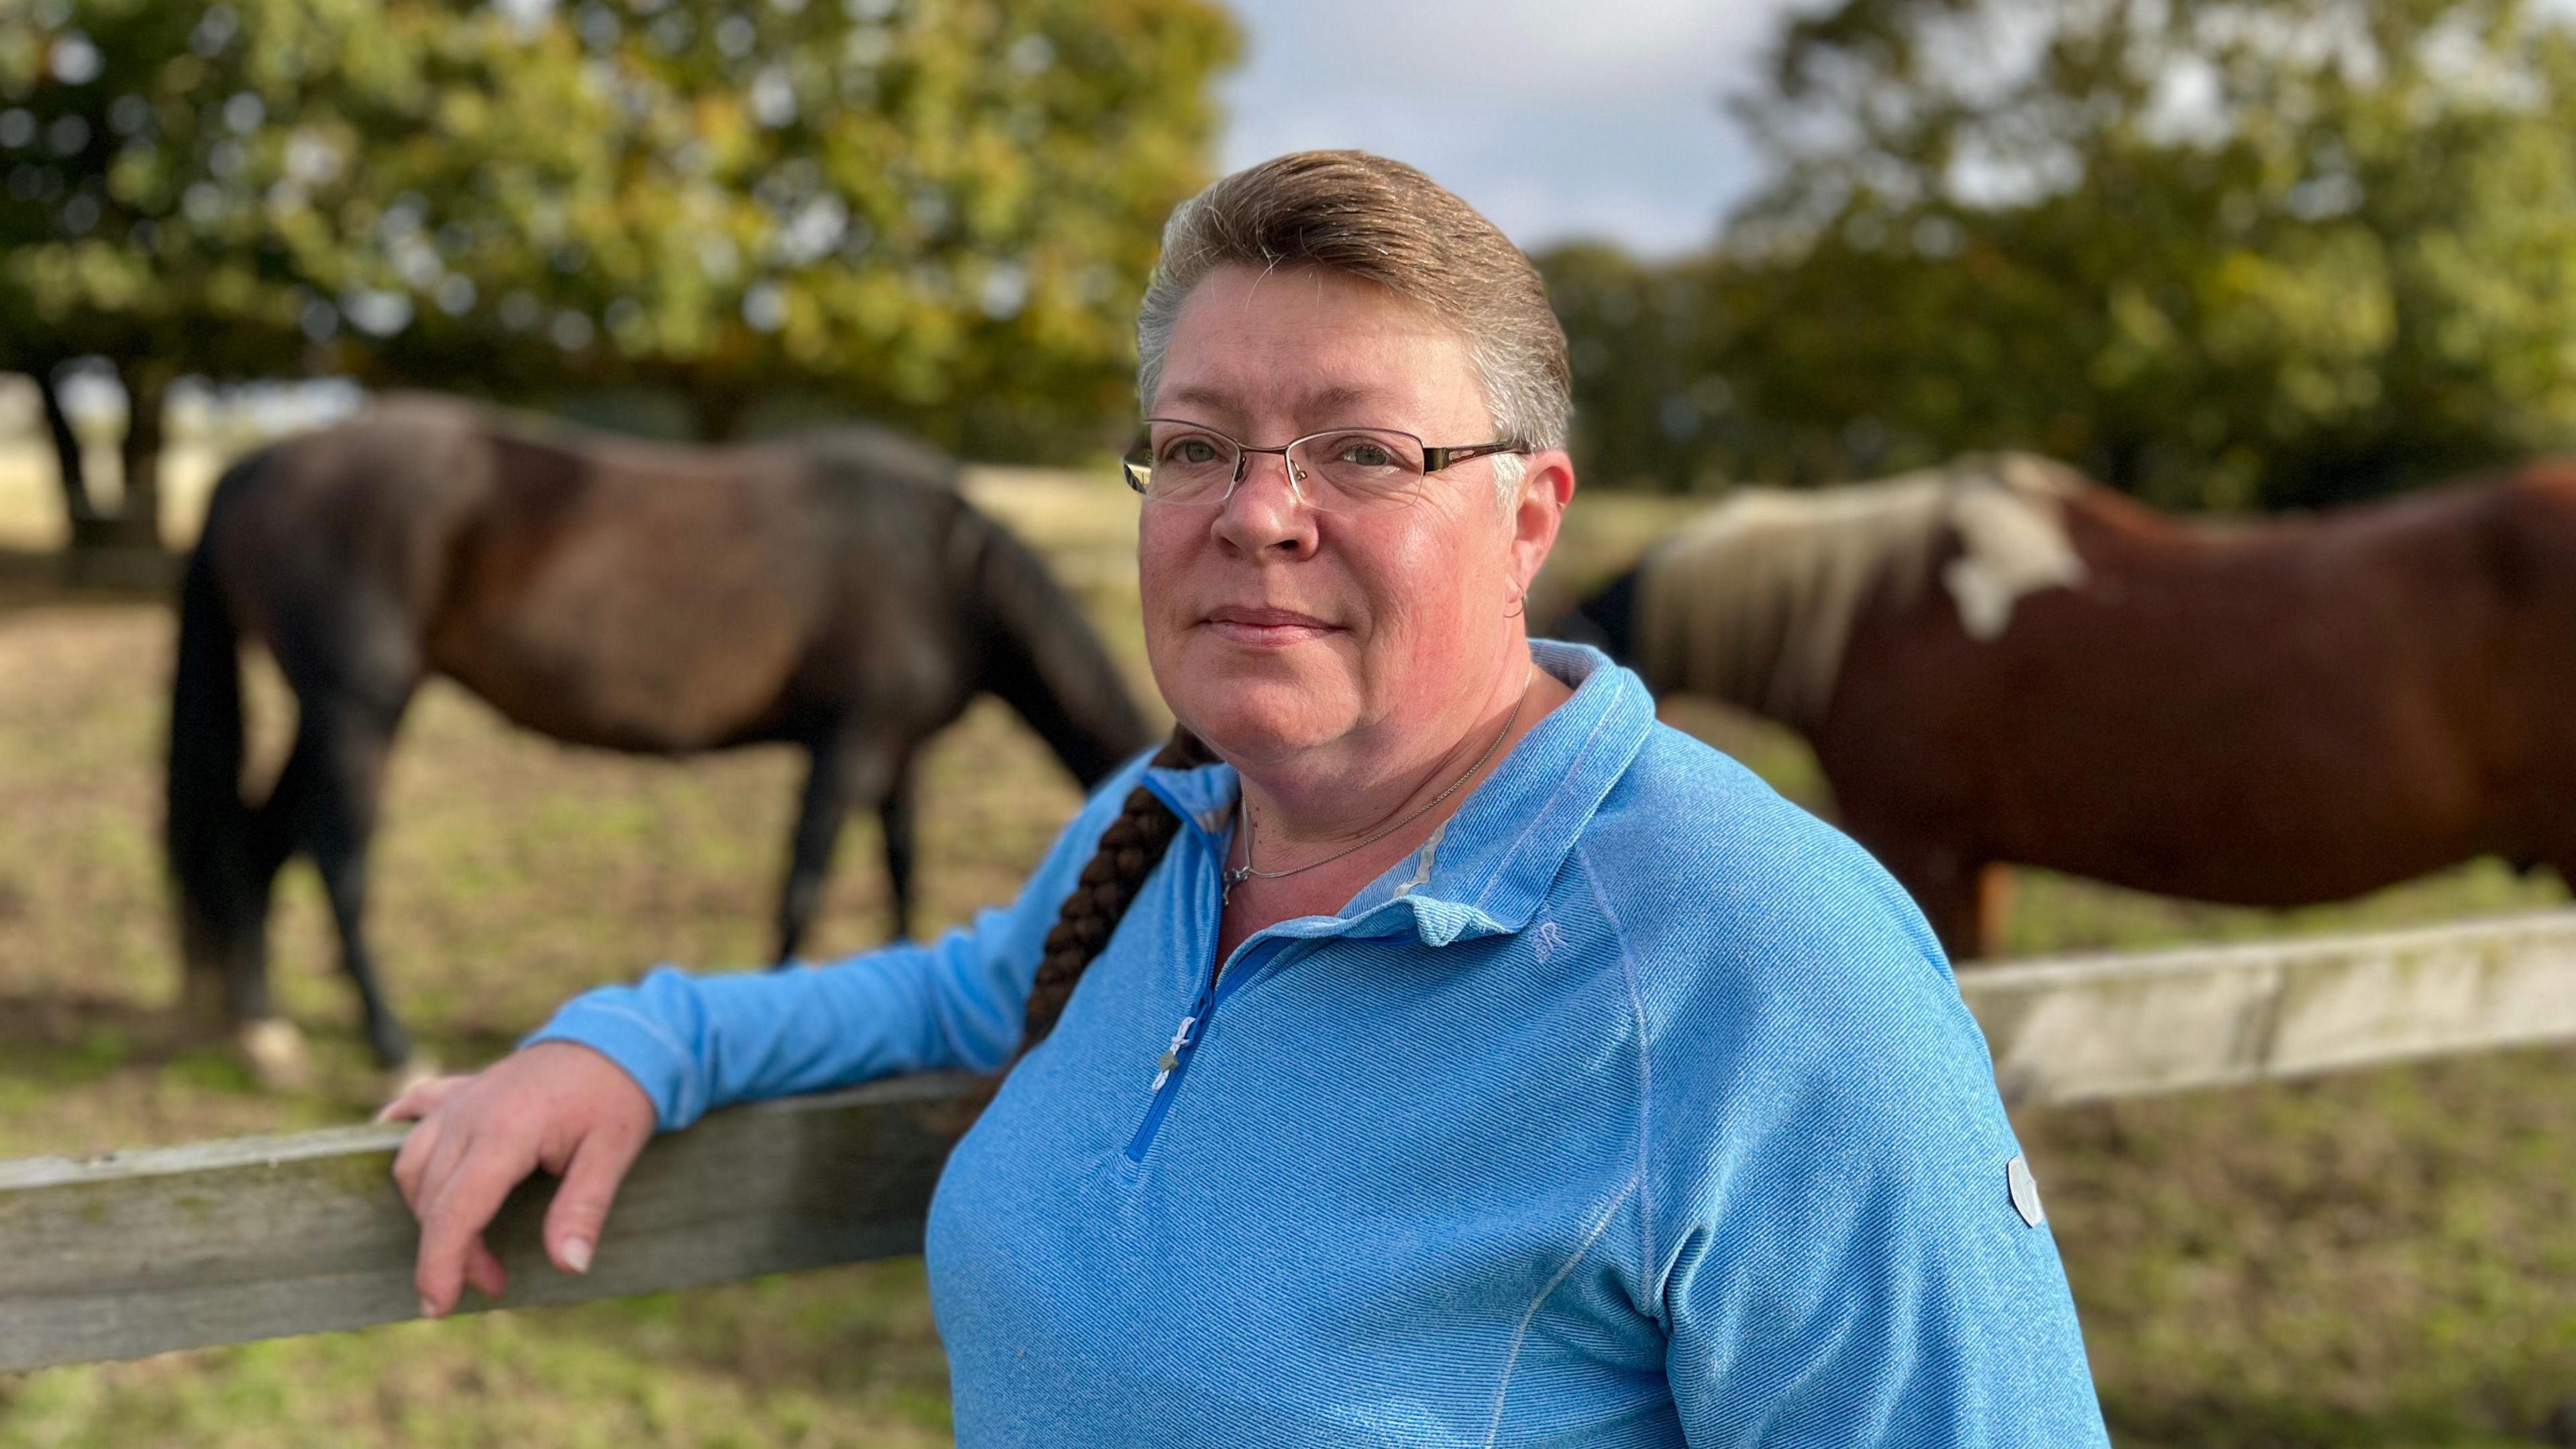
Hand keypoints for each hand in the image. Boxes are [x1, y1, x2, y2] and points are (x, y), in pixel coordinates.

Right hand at [379, 1041, 656, 1318]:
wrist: (616, 1039)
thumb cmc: (616, 1096)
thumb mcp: (614, 1153)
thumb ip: (584, 1209)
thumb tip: (569, 1266)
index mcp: (506, 1131)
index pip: (456, 1210)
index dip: (442, 1264)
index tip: (438, 1308)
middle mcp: (468, 1114)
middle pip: (433, 1198)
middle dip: (451, 1252)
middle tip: (492, 1282)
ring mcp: (458, 1099)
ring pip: (414, 1165)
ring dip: (430, 1211)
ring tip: (470, 1244)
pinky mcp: (458, 1090)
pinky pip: (410, 1116)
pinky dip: (399, 1144)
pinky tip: (406, 1173)